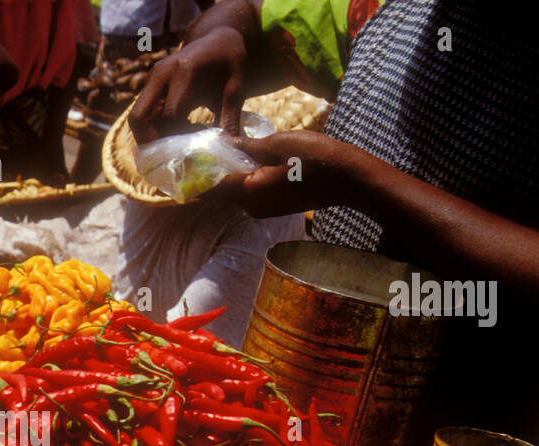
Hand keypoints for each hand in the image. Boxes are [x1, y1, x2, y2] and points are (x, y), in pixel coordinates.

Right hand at [130, 27, 248, 140]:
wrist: (216, 38)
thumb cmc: (229, 61)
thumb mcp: (237, 86)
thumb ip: (231, 116)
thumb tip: (231, 148)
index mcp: (184, 71)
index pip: (170, 115)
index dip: (180, 137)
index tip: (198, 148)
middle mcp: (160, 74)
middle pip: (138, 117)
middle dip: (150, 142)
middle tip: (173, 157)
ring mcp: (152, 80)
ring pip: (138, 118)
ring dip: (152, 136)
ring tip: (181, 143)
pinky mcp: (151, 87)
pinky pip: (145, 114)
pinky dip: (156, 128)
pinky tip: (181, 132)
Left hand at [211, 130, 366, 216]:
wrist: (349, 180)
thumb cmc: (316, 157)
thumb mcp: (278, 143)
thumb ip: (246, 146)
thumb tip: (221, 141)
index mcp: (249, 191)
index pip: (210, 185)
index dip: (198, 170)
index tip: (189, 154)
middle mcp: (252, 207)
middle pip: (220, 191)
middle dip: (212, 171)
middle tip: (209, 146)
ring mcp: (263, 211)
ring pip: (235, 192)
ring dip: (230, 174)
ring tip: (230, 149)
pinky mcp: (273, 209)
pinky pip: (250, 194)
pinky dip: (245, 179)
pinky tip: (252, 161)